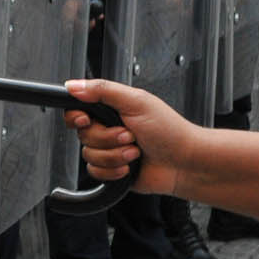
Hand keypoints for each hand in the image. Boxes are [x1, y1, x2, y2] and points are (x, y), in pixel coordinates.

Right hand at [62, 79, 195, 195]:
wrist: (183, 163)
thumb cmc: (170, 131)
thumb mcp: (136, 101)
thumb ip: (103, 90)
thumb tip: (74, 85)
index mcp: (111, 108)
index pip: (78, 109)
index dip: (77, 116)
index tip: (87, 120)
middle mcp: (108, 128)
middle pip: (83, 135)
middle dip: (107, 138)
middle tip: (129, 135)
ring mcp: (110, 150)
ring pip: (89, 155)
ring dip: (114, 155)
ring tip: (135, 151)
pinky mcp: (112, 170)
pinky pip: (96, 172)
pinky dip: (113, 171)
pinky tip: (130, 166)